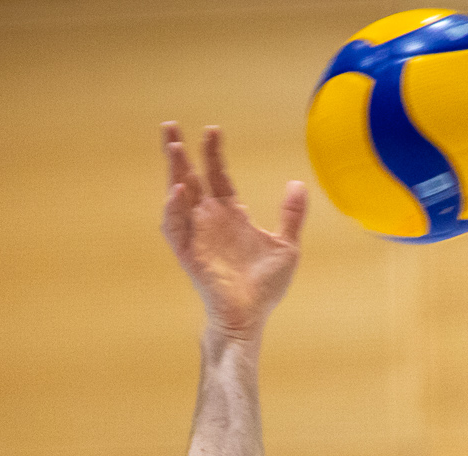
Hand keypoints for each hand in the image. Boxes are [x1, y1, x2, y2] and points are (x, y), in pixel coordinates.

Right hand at [160, 124, 304, 340]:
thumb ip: (292, 216)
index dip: (213, 153)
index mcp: (231, 216)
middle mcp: (210, 221)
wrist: (251, 317)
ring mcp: (197, 236)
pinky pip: (175, 228)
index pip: (218, 176)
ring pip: (178, 197)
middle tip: (170, 126)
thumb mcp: (287, 247)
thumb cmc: (265, 288)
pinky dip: (174, 210)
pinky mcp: (189, 254)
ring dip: (173, 173)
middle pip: (190, 178)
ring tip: (172, 148)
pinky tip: (179, 191)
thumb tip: (297, 183)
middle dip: (179, 153)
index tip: (213, 130)